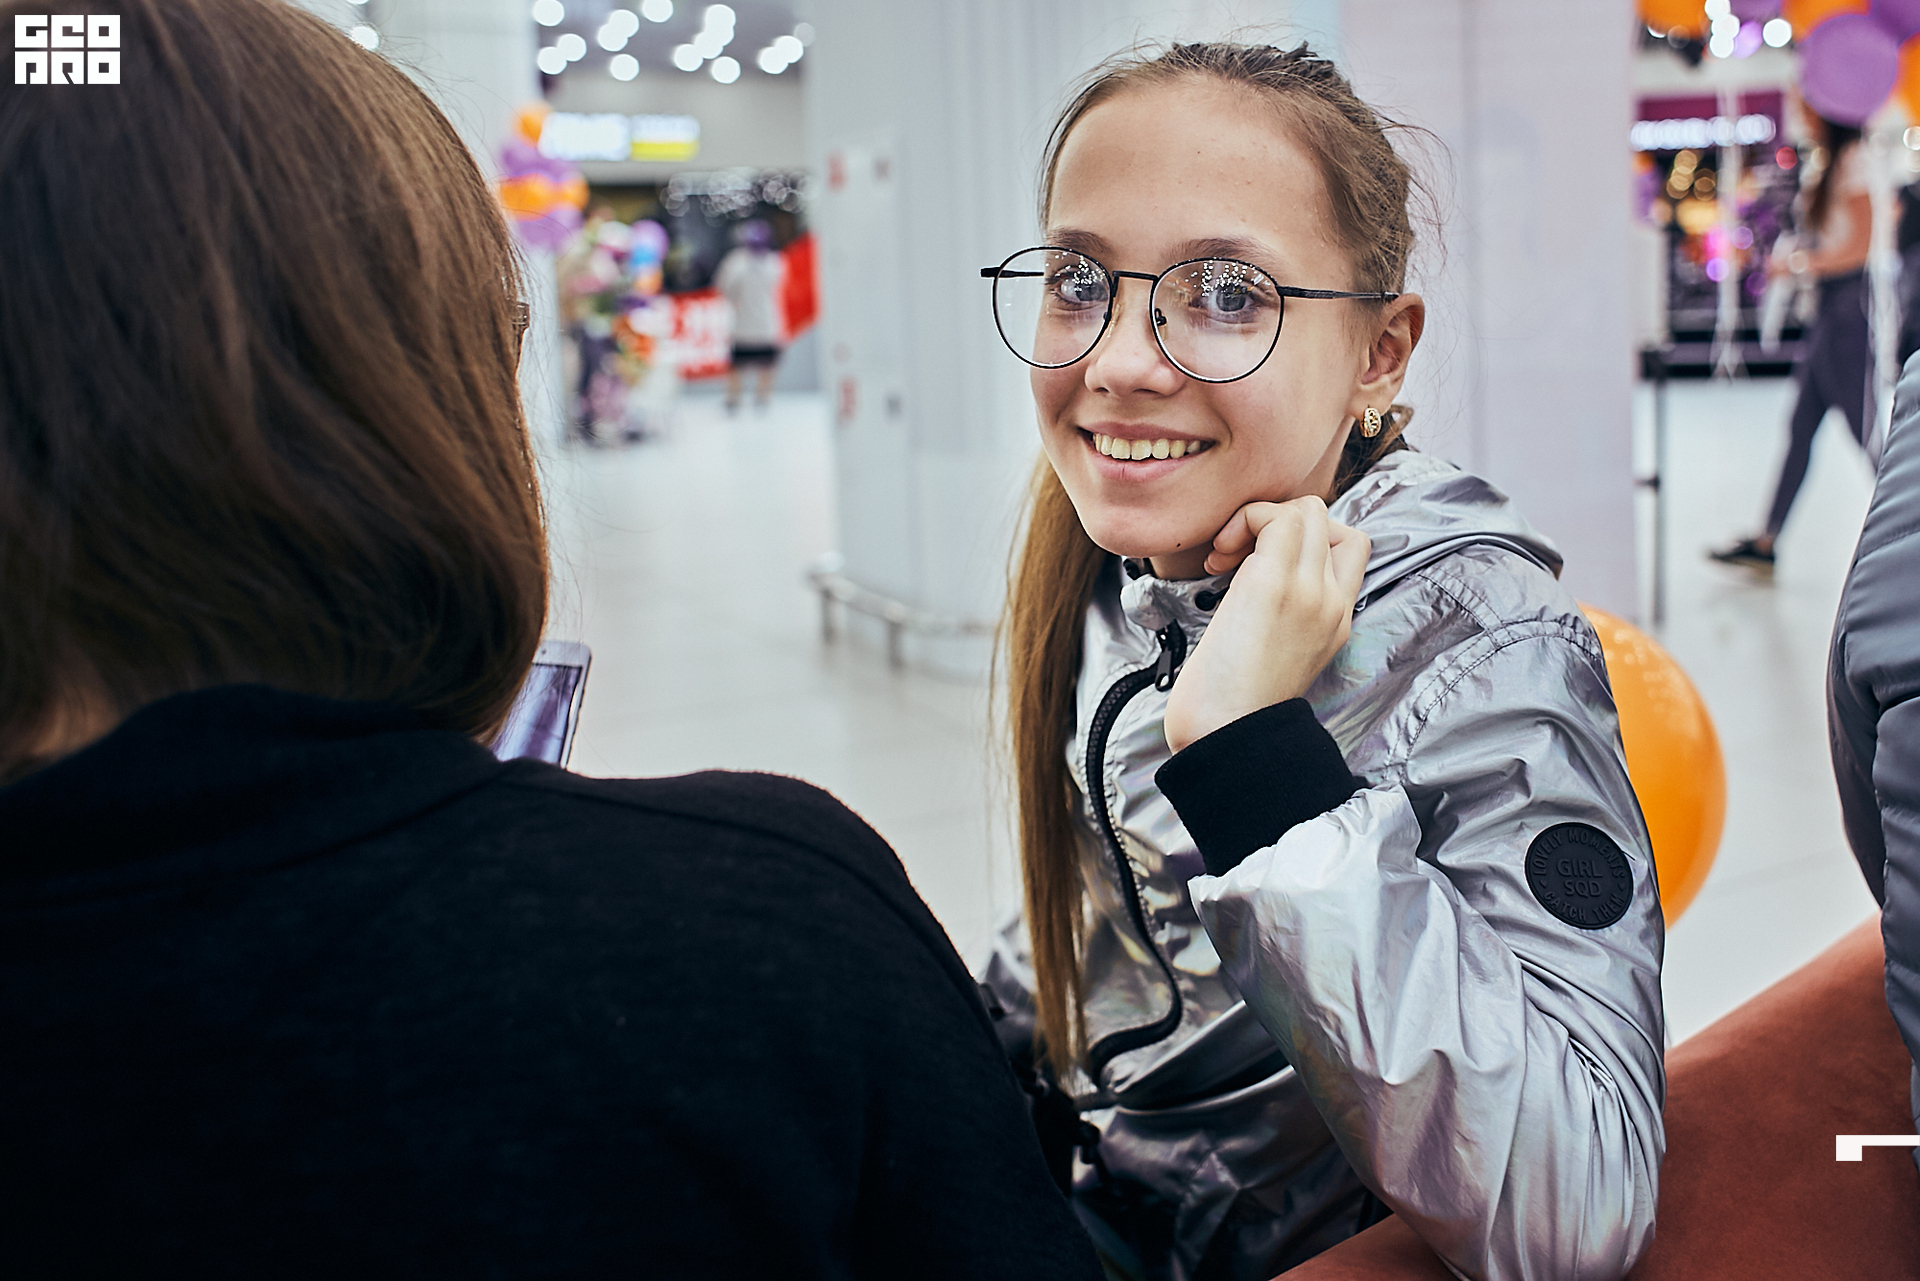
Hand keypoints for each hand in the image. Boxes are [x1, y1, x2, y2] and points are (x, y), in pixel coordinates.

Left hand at [1163, 497, 1369, 753]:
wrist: (1226, 734)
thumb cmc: (1235, 705)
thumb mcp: (1278, 653)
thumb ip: (1284, 615)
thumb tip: (1252, 582)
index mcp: (1337, 620)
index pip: (1350, 548)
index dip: (1308, 537)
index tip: (1262, 562)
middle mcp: (1332, 602)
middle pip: (1330, 522)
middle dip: (1280, 521)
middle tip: (1236, 556)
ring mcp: (1308, 591)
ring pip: (1307, 510)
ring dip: (1260, 518)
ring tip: (1225, 556)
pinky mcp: (1272, 584)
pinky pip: (1273, 518)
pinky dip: (1243, 521)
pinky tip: (1217, 560)